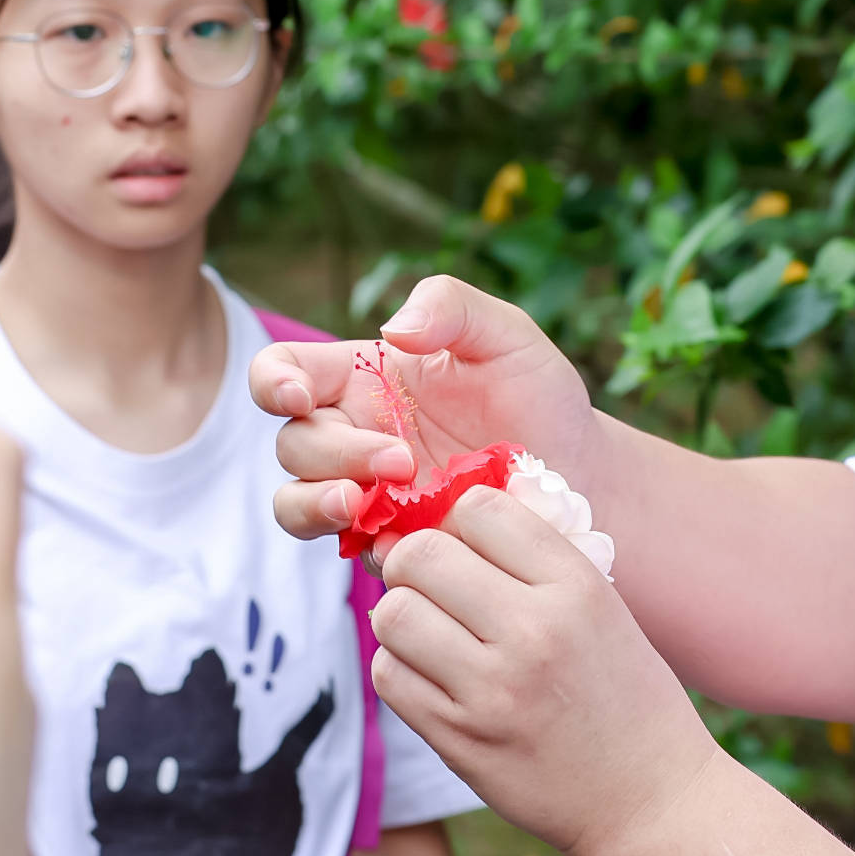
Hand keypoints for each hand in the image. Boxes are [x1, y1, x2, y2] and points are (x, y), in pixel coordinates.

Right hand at [249, 276, 601, 547]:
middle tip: (399, 461)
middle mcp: (352, 435)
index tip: (299, 397)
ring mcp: (365, 493)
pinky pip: (346, 549)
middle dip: (332, 453)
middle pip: (292, 444)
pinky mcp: (386, 542)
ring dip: (316, 503)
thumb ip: (451, 306)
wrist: (581, 476)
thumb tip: (392, 329)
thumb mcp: (507, 336)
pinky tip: (404, 542)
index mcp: (362, 379)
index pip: (284, 373)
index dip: (273, 383)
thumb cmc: (539, 398)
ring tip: (364, 506)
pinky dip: (362, 546)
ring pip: (294, 502)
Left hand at [369, 485, 717, 855]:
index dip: (459, 521)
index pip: (478, 508)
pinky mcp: (461, 741)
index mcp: (577, 586)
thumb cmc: (625, 696)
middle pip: (420, 555)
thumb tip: (463, 499)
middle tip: (430, 586)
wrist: (651, 802)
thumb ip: (536, 555)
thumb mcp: (603, 608)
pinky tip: (433, 676)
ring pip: (392, 614)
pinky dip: (400, 669)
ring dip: (401, 618)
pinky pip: (390, 675)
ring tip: (430, 633)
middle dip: (413, 564)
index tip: (465, 546)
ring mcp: (493, 690)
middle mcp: (534, 632)